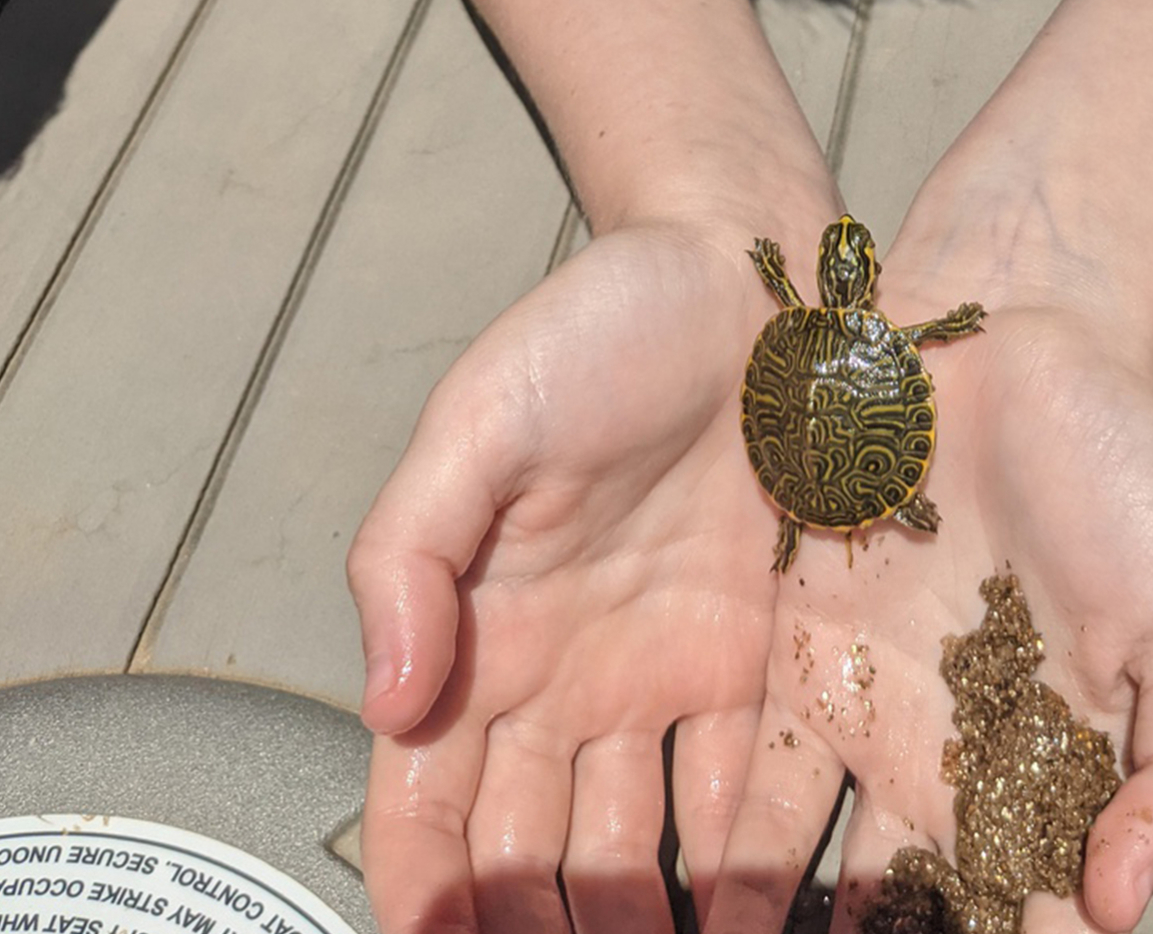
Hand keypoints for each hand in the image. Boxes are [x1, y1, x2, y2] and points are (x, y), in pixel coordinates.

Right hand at [346, 220, 815, 933]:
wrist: (762, 282)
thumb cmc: (607, 327)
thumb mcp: (478, 426)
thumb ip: (408, 558)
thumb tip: (386, 701)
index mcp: (484, 634)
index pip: (429, 802)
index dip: (425, 890)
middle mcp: (573, 676)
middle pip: (534, 850)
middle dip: (534, 928)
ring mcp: (671, 677)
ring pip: (639, 845)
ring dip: (635, 922)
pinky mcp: (766, 664)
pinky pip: (751, 791)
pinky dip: (744, 869)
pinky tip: (744, 922)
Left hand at [703, 253, 1152, 932]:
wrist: (1005, 337)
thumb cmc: (1120, 465)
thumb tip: (1123, 903)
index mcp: (1070, 770)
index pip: (1042, 911)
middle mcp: (969, 764)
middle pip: (931, 915)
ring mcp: (880, 723)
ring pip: (831, 880)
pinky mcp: (798, 670)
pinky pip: (757, 789)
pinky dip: (732, 860)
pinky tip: (712, 904)